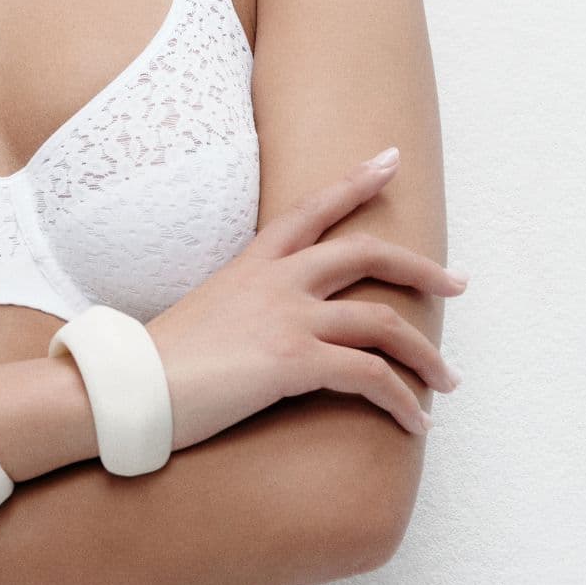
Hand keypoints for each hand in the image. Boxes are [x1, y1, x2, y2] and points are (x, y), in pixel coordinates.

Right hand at [145, 147, 466, 449]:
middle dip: (422, 268)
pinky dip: (402, 401)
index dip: (355, 182)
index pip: (311, 209)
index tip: (389, 160)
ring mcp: (287, 318)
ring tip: (447, 381)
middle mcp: (277, 281)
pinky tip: (415, 424)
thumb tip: (258, 330)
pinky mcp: (293, 362)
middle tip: (457, 284)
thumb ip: (241, 309)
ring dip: (425, 355)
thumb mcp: (205, 314)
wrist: (128, 388)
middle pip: (368, 254)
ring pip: (383, 322)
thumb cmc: (156, 364)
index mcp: (253, 264)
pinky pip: (369, 376)